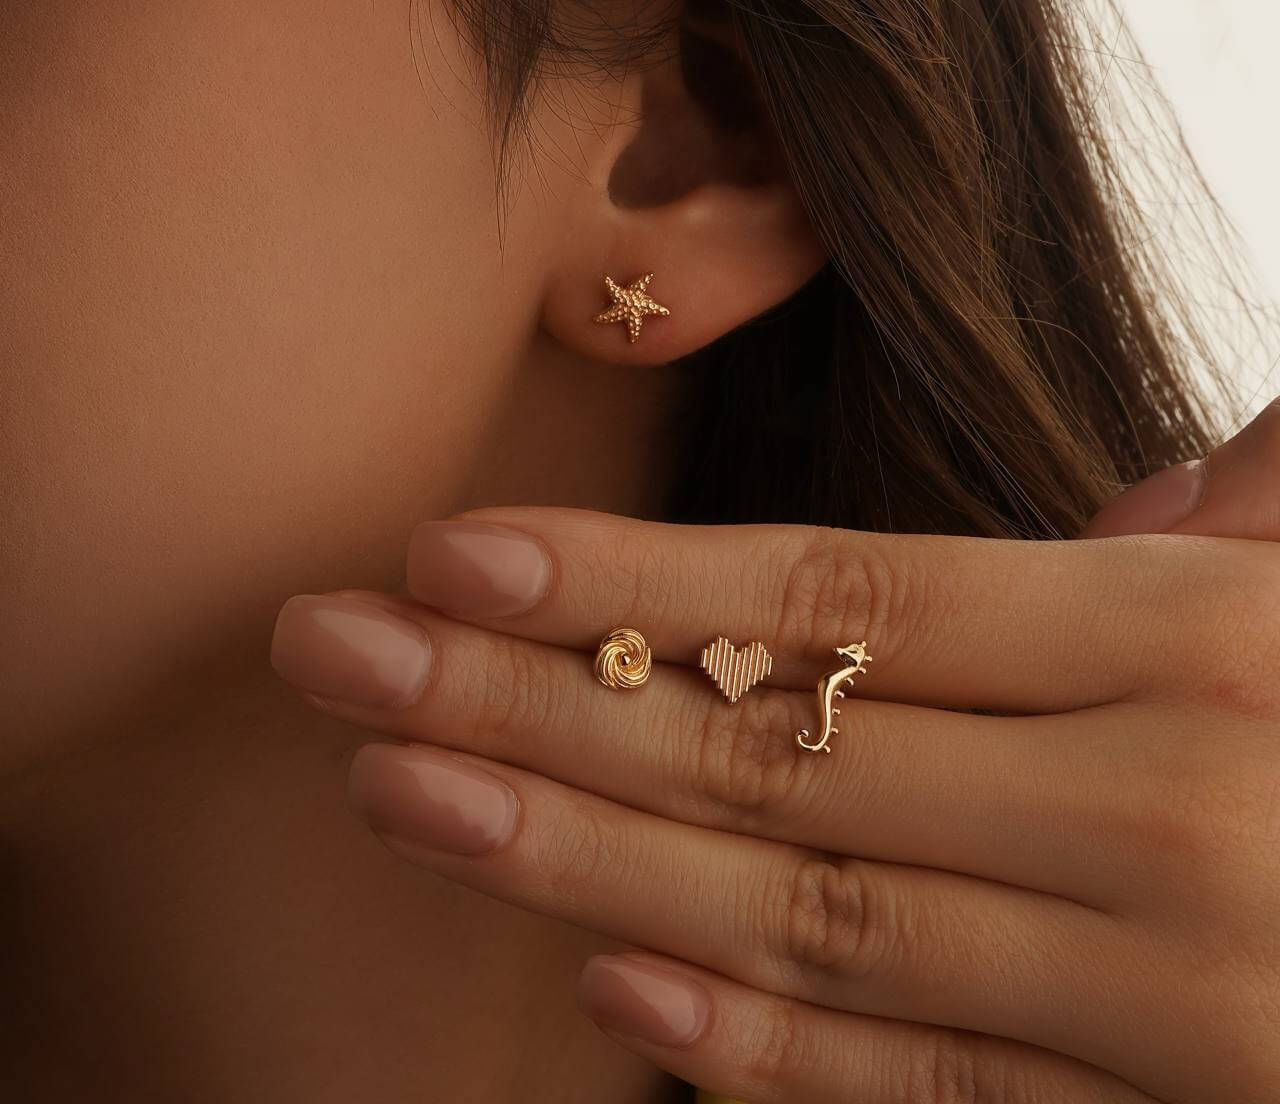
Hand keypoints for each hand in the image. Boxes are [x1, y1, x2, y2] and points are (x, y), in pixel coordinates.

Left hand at [269, 401, 1279, 1102]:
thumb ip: (1235, 535)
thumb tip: (1130, 501)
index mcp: (1193, 644)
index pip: (839, 595)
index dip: (627, 577)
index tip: (447, 559)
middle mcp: (1158, 814)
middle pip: (770, 745)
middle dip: (526, 701)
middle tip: (336, 661)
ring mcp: (1160, 1001)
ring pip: (804, 917)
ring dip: (575, 857)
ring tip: (397, 791)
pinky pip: (928, 1095)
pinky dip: (760, 1049)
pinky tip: (602, 979)